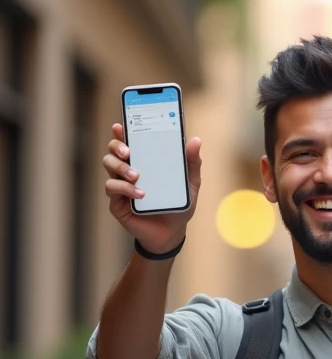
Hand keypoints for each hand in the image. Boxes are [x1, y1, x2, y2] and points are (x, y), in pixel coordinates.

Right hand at [102, 122, 201, 254]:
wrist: (172, 233)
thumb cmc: (178, 205)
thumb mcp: (190, 184)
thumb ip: (192, 163)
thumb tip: (196, 140)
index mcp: (144, 161)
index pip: (129, 140)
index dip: (122, 131)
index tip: (121, 125)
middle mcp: (128, 170)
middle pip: (113, 149)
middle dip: (117, 146)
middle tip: (129, 152)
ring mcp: (121, 185)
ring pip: (109, 165)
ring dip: (120, 167)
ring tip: (137, 176)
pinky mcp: (117, 202)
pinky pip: (112, 188)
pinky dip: (125, 188)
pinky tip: (140, 194)